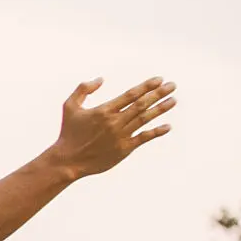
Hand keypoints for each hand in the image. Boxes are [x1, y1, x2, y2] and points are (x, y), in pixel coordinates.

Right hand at [47, 76, 177, 178]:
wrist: (68, 161)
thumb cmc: (68, 133)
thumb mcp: (69, 107)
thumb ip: (83, 89)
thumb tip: (101, 79)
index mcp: (104, 110)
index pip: (130, 95)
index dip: (146, 86)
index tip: (159, 79)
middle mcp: (114, 122)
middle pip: (141, 105)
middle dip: (159, 94)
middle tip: (172, 85)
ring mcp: (120, 135)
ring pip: (145, 119)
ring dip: (161, 109)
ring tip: (173, 101)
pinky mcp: (124, 149)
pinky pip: (144, 138)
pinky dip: (156, 132)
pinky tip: (168, 126)